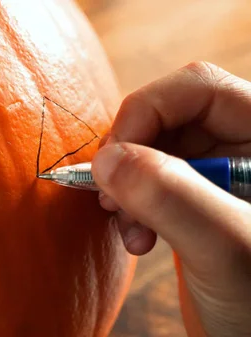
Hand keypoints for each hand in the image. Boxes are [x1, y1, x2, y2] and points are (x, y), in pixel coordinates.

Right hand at [91, 61, 250, 336]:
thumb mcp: (228, 250)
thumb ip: (174, 198)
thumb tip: (107, 159)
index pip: (200, 90)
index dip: (148, 112)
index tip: (114, 159)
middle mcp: (245, 151)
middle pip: (169, 118)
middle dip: (131, 157)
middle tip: (113, 199)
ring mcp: (220, 179)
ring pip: (152, 151)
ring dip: (126, 187)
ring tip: (127, 228)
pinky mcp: (196, 205)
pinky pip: (150, 184)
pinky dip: (131, 207)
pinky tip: (135, 238)